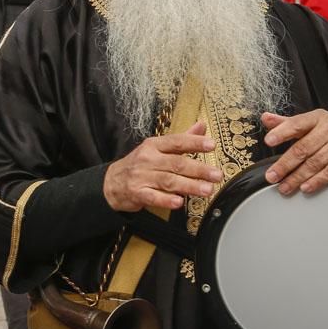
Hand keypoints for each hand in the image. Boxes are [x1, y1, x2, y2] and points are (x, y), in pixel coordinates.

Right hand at [102, 122, 222, 211]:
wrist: (111, 182)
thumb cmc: (139, 165)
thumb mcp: (157, 148)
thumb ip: (181, 139)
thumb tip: (201, 126)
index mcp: (154, 145)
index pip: (176, 142)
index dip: (194, 143)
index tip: (211, 145)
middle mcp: (148, 159)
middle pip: (176, 164)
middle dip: (198, 170)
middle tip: (216, 174)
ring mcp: (141, 176)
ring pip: (168, 181)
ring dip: (189, 186)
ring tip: (206, 189)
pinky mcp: (137, 193)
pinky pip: (153, 197)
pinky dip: (166, 200)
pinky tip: (179, 202)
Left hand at [262, 111, 327, 195]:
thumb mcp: (315, 122)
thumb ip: (289, 123)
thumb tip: (266, 118)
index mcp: (318, 117)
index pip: (297, 123)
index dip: (282, 132)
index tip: (268, 141)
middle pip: (304, 148)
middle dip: (285, 164)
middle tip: (272, 176)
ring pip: (316, 162)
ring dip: (298, 177)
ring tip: (284, 187)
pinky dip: (318, 181)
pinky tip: (306, 187)